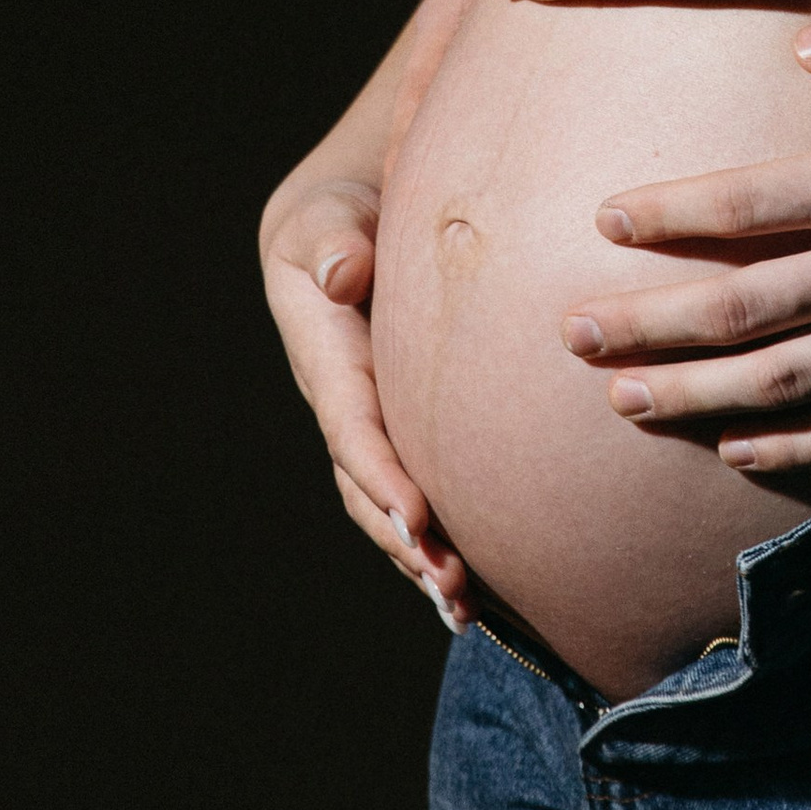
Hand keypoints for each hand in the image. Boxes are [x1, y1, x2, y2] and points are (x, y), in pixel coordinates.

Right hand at [258, 166, 471, 630]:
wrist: (363, 209)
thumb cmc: (348, 205)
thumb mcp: (327, 212)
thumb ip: (330, 239)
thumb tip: (342, 272)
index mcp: (323, 352)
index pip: (352, 422)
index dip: (380, 473)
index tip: (416, 516)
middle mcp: (346, 399)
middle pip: (370, 483)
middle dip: (405, 539)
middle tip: (448, 586)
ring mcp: (375, 417)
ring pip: (394, 499)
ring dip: (423, 554)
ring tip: (463, 605)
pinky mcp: (409, 425)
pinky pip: (426, 483)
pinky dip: (448, 532)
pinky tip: (487, 580)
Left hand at [555, 0, 810, 473]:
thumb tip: (803, 38)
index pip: (751, 204)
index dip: (668, 215)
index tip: (603, 219)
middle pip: (744, 312)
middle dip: (648, 326)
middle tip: (572, 335)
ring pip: (788, 387)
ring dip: (696, 399)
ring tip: (624, 402)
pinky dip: (796, 454)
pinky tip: (742, 455)